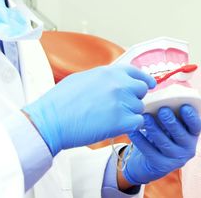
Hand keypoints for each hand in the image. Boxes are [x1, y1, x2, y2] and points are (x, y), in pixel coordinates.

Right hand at [23, 64, 155, 154]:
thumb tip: (111, 81)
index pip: (136, 72)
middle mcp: (119, 84)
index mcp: (109, 72)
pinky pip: (138, 123)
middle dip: (135, 98)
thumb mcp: (82, 78)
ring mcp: (122, 102)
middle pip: (141, 90)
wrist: (51, 120)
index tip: (148, 85)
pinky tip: (119, 127)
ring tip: (113, 119)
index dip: (142, 80)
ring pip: (139, 108)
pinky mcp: (122, 121)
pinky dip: (131, 126)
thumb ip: (102, 78)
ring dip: (130, 114)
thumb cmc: (60, 102)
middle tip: (123, 107)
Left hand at [121, 104, 200, 184]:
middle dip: (171, 122)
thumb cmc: (163, 134)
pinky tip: (133, 131)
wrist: (150, 161)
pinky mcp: (161, 166)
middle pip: (180, 134)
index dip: (191, 117)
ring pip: (164, 143)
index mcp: (192, 135)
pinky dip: (141, 140)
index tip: (184, 106)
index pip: (196, 126)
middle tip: (162, 110)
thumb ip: (171, 113)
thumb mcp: (170, 125)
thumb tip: (162, 96)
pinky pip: (150, 152)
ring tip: (145, 117)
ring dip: (154, 129)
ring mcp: (176, 160)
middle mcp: (188, 149)